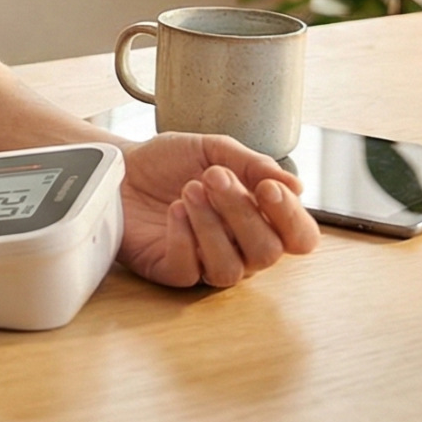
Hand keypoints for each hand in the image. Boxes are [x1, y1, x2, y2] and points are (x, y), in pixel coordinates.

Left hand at [115, 132, 320, 287]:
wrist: (120, 165)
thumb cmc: (169, 161)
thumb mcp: (213, 150)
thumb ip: (254, 165)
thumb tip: (297, 185)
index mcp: (260, 219)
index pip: (300, 237)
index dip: (290, 217)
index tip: (267, 187)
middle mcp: (240, 248)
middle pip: (266, 253)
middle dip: (242, 212)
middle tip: (213, 176)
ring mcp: (206, 263)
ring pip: (230, 269)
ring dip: (211, 226)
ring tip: (189, 190)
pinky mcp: (171, 270)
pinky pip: (189, 271)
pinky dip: (184, 239)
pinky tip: (175, 210)